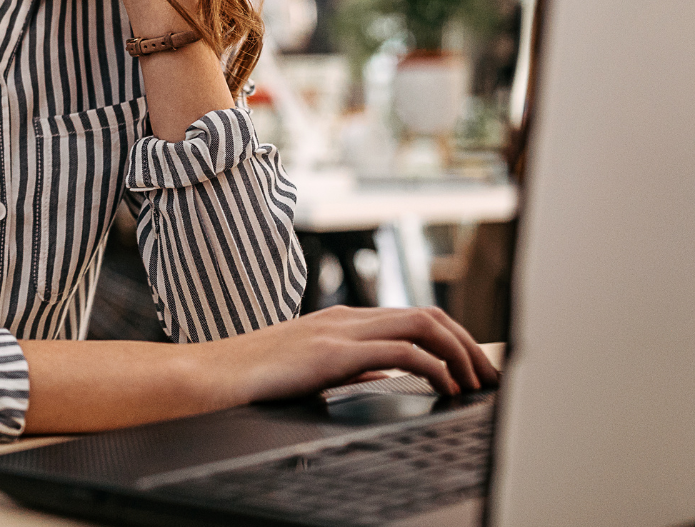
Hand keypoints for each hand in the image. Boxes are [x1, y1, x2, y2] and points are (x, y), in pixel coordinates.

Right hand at [194, 306, 499, 403]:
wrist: (211, 377)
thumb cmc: (253, 378)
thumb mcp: (312, 368)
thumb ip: (351, 366)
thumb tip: (386, 374)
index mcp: (341, 320)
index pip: (413, 316)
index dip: (453, 337)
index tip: (475, 365)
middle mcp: (345, 317)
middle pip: (428, 314)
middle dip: (469, 343)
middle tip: (491, 374)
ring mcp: (339, 331)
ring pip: (422, 324)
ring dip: (460, 351)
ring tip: (477, 381)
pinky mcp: (332, 352)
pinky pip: (400, 352)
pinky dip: (434, 367)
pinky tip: (445, 387)